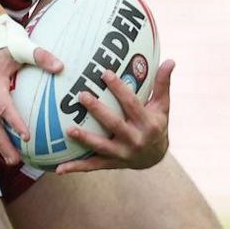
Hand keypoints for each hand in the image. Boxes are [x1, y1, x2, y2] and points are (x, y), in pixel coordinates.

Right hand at [0, 38, 62, 166]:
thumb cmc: (6, 38)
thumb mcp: (23, 44)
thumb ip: (41, 55)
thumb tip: (61, 67)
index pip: (4, 107)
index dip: (15, 123)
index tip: (27, 137)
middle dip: (2, 144)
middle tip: (15, 161)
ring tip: (13, 159)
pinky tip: (11, 141)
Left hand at [55, 60, 174, 173]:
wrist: (156, 156)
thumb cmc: (157, 123)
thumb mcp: (163, 105)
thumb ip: (163, 84)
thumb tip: (170, 60)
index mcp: (148, 123)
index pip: (132, 104)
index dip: (119, 88)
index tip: (105, 73)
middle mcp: (136, 139)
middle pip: (114, 124)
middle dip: (98, 110)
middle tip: (81, 95)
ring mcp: (123, 154)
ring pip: (102, 146)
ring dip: (85, 138)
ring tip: (68, 129)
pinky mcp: (112, 164)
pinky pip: (92, 166)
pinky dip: (76, 168)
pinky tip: (58, 168)